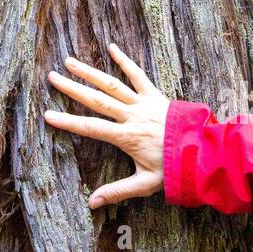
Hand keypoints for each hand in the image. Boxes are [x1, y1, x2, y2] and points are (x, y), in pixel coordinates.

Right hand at [44, 44, 168, 207]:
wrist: (203, 151)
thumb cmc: (174, 168)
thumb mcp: (146, 184)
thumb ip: (118, 191)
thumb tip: (92, 203)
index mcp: (127, 137)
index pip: (91, 128)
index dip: (69, 122)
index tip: (49, 115)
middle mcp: (132, 116)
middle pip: (97, 100)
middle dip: (73, 89)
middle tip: (52, 78)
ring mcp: (144, 103)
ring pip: (112, 84)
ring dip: (90, 72)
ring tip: (70, 61)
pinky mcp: (155, 95)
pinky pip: (139, 75)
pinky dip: (125, 61)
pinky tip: (112, 47)